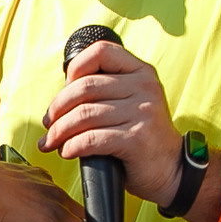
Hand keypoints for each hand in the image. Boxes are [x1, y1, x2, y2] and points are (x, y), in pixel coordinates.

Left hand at [40, 39, 184, 203]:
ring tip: (51, 142)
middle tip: (48, 124)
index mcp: (141, 72)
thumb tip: (60, 98)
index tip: (65, 93)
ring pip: (84, 115)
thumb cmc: (142, 137)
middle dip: (57, 108)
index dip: (75, 69)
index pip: (101, 52)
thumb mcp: (132, 102)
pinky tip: (67, 151)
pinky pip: (91, 139)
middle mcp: (144, 87)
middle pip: (84, 87)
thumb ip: (106, 90)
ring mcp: (143, 112)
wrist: (172, 170)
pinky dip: (72, 146)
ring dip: (59, 131)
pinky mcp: (136, 139)